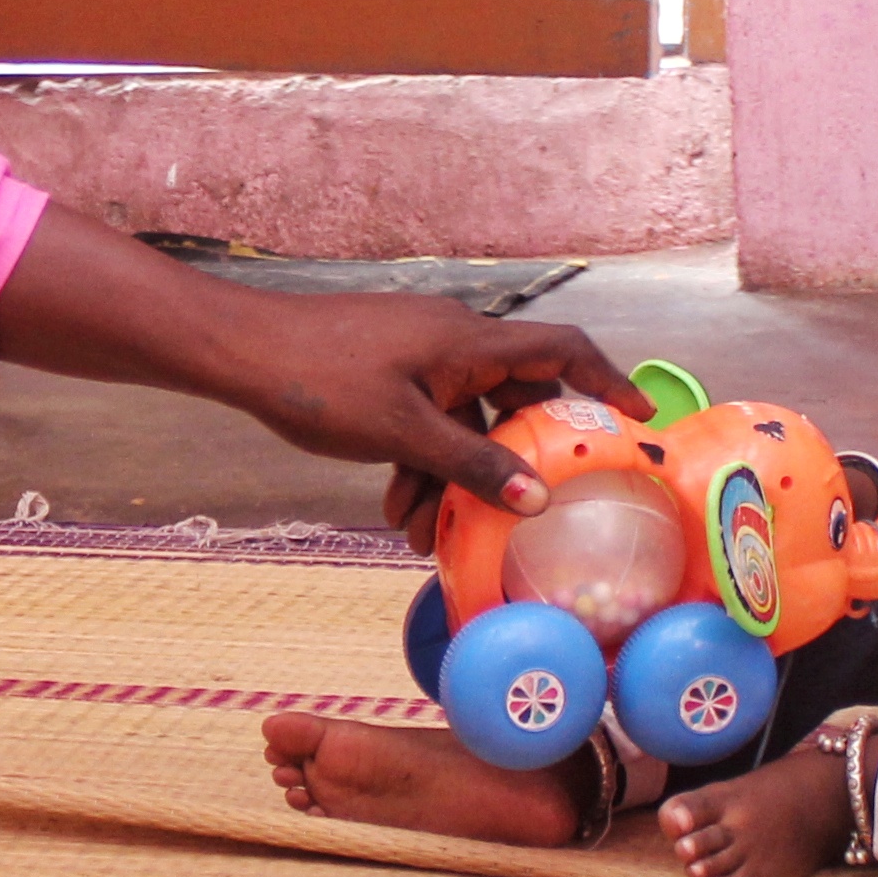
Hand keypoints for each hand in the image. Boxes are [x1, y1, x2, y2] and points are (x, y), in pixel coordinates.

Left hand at [246, 296, 645, 540]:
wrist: (239, 352)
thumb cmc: (321, 381)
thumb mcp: (403, 434)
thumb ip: (473, 466)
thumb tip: (537, 499)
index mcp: (470, 342)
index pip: (561, 351)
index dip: (606, 382)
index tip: (637, 418)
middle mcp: (453, 341)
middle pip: (509, 400)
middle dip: (508, 463)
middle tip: (520, 511)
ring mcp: (418, 356)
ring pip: (459, 422)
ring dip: (450, 478)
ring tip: (423, 535)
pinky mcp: (388, 373)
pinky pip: (424, 420)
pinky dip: (418, 463)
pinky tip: (395, 510)